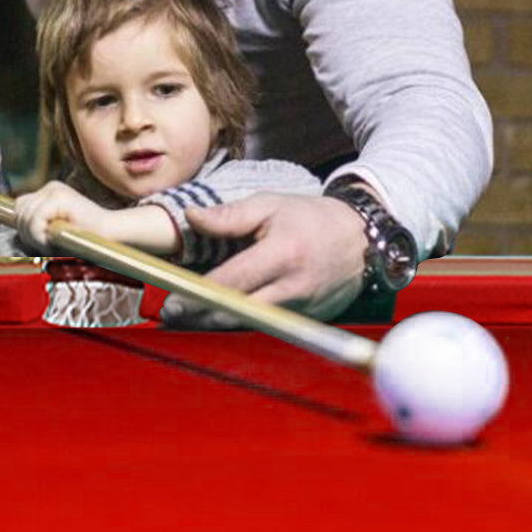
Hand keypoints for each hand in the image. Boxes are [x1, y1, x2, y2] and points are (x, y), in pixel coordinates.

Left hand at [12, 181, 110, 252]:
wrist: (110, 236)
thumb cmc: (82, 238)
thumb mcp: (53, 229)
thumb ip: (34, 223)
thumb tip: (13, 223)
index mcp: (48, 192)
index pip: (19, 207)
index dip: (24, 228)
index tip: (42, 241)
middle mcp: (50, 186)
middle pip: (19, 212)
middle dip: (27, 234)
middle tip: (48, 244)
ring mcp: (55, 190)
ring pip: (24, 217)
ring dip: (35, 237)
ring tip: (53, 243)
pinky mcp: (60, 197)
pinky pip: (35, 220)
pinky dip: (40, 236)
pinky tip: (55, 240)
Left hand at [161, 194, 364, 328]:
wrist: (360, 239)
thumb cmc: (310, 218)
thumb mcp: (269, 205)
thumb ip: (228, 216)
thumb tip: (190, 217)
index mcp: (282, 254)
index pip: (231, 283)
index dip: (198, 295)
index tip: (172, 302)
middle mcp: (293, 287)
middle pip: (237, 311)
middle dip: (200, 316)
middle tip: (171, 316)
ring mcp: (303, 309)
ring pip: (251, 324)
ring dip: (217, 324)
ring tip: (188, 319)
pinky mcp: (309, 321)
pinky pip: (269, 326)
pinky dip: (244, 323)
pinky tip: (221, 319)